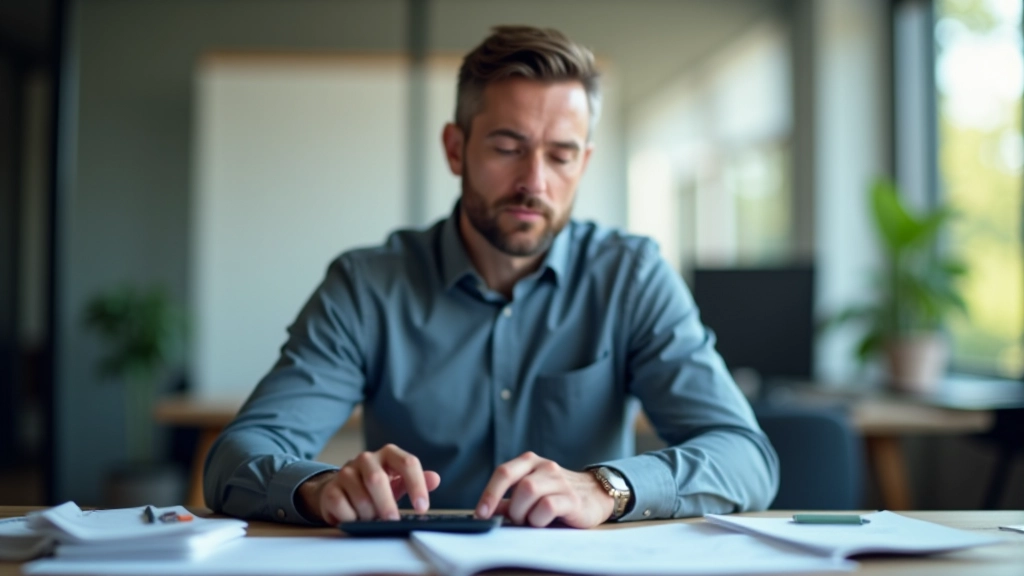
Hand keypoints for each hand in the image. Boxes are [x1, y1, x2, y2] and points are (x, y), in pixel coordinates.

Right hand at [296, 444, 440, 524]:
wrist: (342, 490)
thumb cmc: (377, 488)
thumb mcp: (400, 483)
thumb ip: (419, 481)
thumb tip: (435, 479)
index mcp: (389, 454)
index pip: (407, 463)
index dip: (416, 485)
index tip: (422, 507)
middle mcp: (366, 458)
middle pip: (377, 480)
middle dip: (387, 504)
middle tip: (393, 521)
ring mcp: (346, 471)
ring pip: (360, 497)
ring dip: (368, 514)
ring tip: (372, 518)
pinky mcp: (331, 488)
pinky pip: (342, 507)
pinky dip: (352, 518)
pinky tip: (355, 518)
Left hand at [474, 451, 613, 527]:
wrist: (596, 495)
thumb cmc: (557, 495)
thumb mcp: (531, 494)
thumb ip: (509, 501)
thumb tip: (487, 512)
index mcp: (530, 462)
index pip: (504, 472)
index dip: (489, 493)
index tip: (481, 514)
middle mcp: (545, 467)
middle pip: (518, 484)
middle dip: (512, 507)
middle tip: (516, 520)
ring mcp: (560, 481)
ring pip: (530, 491)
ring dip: (525, 513)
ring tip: (531, 521)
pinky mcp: (572, 498)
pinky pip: (548, 506)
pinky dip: (539, 519)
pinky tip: (543, 522)